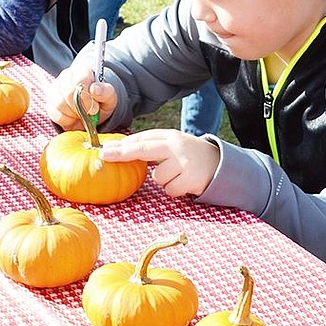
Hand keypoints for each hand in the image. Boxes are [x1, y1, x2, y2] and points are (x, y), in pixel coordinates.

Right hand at [45, 57, 116, 129]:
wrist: (92, 108)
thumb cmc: (101, 100)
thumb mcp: (109, 97)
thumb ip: (105, 91)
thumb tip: (94, 89)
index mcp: (82, 70)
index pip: (80, 79)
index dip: (86, 96)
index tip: (94, 108)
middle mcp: (66, 76)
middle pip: (68, 92)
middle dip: (80, 107)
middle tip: (89, 113)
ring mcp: (55, 89)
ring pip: (60, 103)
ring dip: (73, 114)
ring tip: (82, 115)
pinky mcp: (50, 102)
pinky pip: (54, 113)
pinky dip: (66, 120)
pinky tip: (73, 117)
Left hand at [100, 129, 219, 197]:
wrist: (221, 164)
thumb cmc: (189, 155)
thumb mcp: (173, 145)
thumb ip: (151, 145)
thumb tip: (121, 148)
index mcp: (170, 136)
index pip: (141, 139)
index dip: (122, 144)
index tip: (103, 148)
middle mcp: (176, 146)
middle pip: (144, 149)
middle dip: (122, 153)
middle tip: (105, 154)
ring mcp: (185, 162)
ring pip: (158, 178)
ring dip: (164, 180)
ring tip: (178, 174)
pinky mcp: (192, 178)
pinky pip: (170, 190)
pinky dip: (175, 189)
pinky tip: (185, 182)